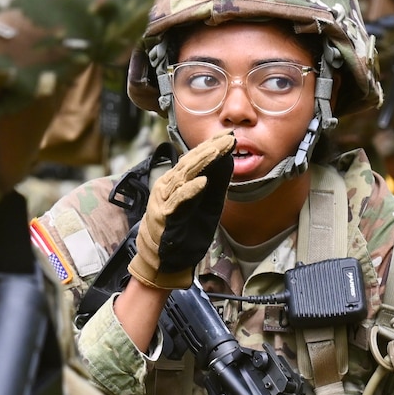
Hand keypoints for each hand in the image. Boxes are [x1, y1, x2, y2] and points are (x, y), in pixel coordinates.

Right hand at [129, 132, 235, 289]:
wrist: (165, 259)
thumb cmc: (184, 229)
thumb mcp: (207, 203)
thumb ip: (216, 184)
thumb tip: (227, 161)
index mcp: (179, 180)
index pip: (196, 158)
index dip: (212, 146)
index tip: (229, 135)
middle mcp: (170, 185)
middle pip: (190, 162)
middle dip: (210, 149)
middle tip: (227, 138)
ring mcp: (165, 198)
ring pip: (183, 175)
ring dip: (201, 163)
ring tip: (217, 151)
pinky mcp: (164, 215)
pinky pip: (178, 200)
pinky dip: (190, 190)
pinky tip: (203, 182)